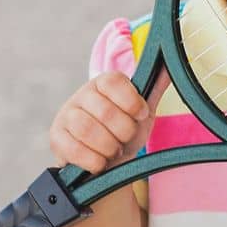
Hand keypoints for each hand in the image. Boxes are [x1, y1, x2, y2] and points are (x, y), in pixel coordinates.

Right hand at [49, 70, 169, 173]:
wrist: (107, 163)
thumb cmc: (124, 132)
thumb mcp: (142, 112)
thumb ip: (154, 88)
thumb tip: (170, 63)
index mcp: (103, 84)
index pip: (114, 81)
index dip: (132, 102)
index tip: (140, 115)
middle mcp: (81, 95)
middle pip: (105, 111)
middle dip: (123, 132)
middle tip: (124, 139)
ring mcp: (65, 116)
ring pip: (88, 130)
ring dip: (109, 147)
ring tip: (113, 150)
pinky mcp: (56, 138)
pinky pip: (75, 150)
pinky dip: (95, 161)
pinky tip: (100, 162)